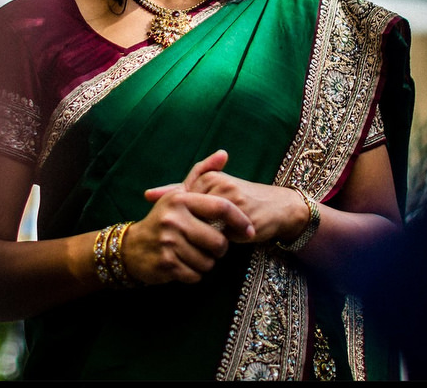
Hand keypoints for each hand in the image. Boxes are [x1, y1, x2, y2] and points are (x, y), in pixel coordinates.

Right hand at [123, 152, 253, 284]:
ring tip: (195, 255)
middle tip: (213, 248)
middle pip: (218, 241)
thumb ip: (203, 172)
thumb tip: (224, 153)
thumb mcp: (180, 195)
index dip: (240, 220)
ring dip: (207, 263)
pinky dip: (195, 274)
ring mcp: (168, 242)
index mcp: (180, 199)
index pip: (221, 207)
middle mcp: (173, 219)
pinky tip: (185, 265)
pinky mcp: (166, 263)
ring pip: (209, 261)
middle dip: (221, 249)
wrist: (131, 248)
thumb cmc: (164, 220)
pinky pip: (197, 275)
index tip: (250, 229)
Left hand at [146, 150, 307, 245]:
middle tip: (175, 239)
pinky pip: (220, 235)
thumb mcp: (216, 190)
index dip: (170, 211)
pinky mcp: (241, 217)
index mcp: (209, 176)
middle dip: (184, 227)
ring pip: (203, 226)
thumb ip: (184, 192)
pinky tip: (213, 249)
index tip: (160, 223)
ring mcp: (230, 200)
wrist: (279, 208)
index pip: (180, 195)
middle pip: (189, 213)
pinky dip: (215, 244)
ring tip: (196, 245)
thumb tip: (147, 194)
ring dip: (200, 238)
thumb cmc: (243, 200)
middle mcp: (218, 184)